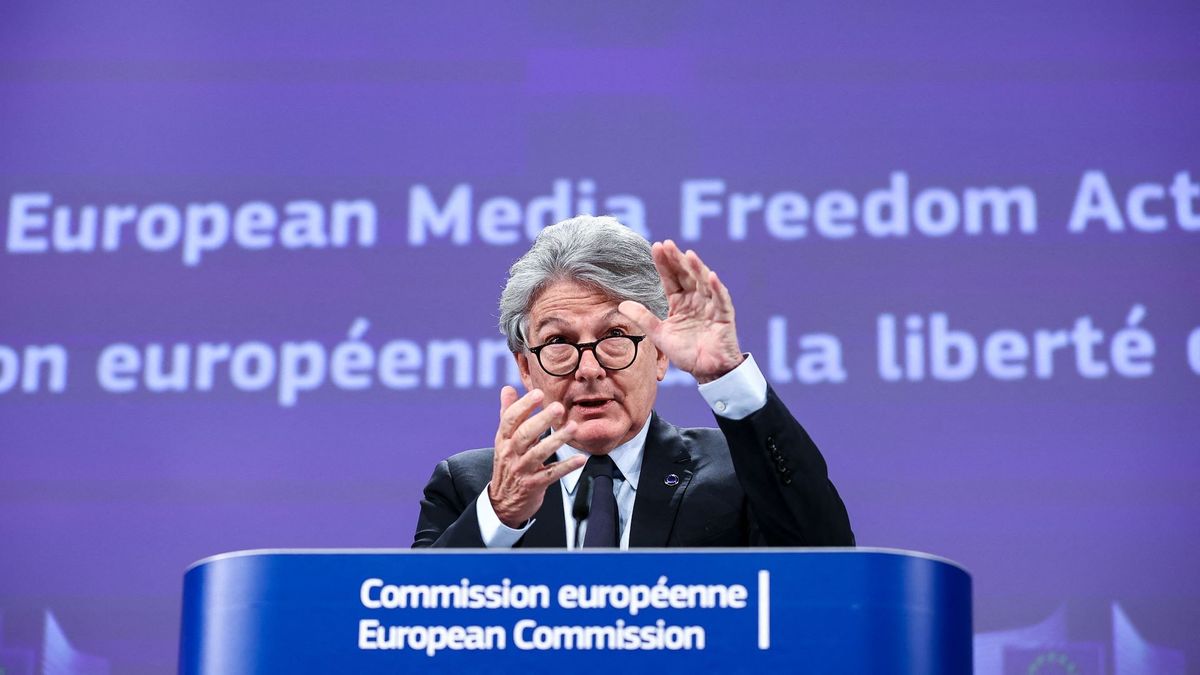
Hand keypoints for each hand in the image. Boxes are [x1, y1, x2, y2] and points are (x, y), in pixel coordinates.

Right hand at [488, 386, 586, 527]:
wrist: (502, 502)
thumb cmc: (508, 464)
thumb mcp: (503, 439)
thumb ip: (507, 413)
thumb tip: (507, 388)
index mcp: (504, 439)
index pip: (511, 419)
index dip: (524, 405)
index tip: (538, 393)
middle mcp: (511, 453)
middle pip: (525, 434)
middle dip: (542, 420)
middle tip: (558, 407)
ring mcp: (522, 470)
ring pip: (539, 453)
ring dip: (556, 440)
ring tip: (573, 427)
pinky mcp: (533, 485)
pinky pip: (551, 474)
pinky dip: (566, 467)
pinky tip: (581, 459)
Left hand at [619, 240, 743, 383]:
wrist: (706, 370)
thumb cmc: (685, 352)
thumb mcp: (659, 335)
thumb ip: (643, 319)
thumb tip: (621, 304)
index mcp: (680, 302)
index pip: (671, 278)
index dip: (664, 263)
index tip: (656, 246)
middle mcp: (695, 300)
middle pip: (686, 275)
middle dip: (677, 259)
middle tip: (668, 244)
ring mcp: (711, 306)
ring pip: (703, 282)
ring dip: (697, 268)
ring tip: (688, 254)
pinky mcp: (724, 316)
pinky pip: (721, 300)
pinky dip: (716, 288)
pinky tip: (710, 276)